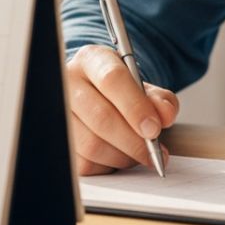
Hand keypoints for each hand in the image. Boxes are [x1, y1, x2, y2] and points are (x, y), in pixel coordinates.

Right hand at [66, 44, 179, 174]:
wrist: (95, 95)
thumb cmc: (119, 90)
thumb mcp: (143, 86)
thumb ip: (160, 99)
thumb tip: (165, 115)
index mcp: (92, 59)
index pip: (112, 80)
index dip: (135, 107)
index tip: (154, 128)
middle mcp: (69, 82)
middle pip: (101, 117)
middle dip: (134, 141)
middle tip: (155, 152)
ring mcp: (59, 112)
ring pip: (93, 145)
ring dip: (124, 156)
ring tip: (140, 153)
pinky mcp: (59, 140)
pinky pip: (86, 163)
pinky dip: (109, 165)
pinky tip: (120, 155)